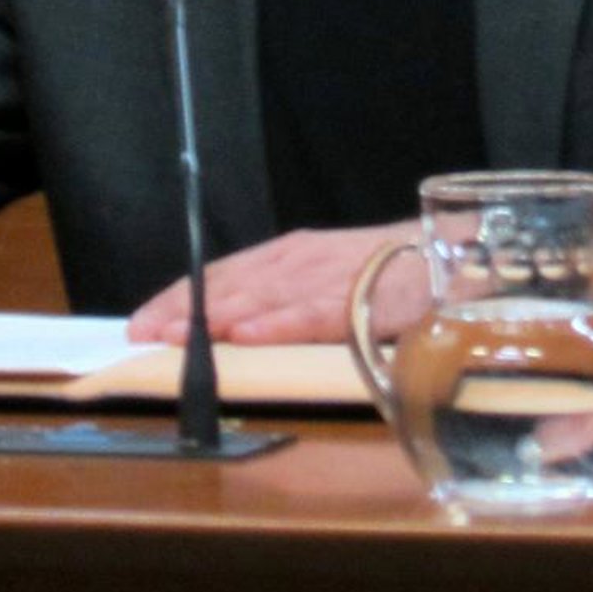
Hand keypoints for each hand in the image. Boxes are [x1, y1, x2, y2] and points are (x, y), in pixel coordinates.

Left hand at [127, 222, 423, 346]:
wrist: (453, 256)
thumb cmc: (385, 275)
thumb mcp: (325, 280)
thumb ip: (284, 301)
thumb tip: (232, 332)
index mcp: (289, 255)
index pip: (222, 274)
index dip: (178, 296)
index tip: (140, 322)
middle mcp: (300, 260)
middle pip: (231, 285)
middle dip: (183, 310)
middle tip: (142, 335)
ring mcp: (329, 277)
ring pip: (261, 298)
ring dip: (215, 317)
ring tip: (175, 335)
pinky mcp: (360, 298)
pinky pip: (311, 313)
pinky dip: (275, 324)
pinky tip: (245, 336)